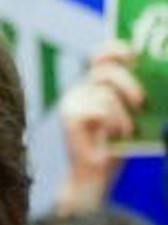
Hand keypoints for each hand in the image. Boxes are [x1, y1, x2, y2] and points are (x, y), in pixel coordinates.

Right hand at [57, 41, 142, 211]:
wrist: (96, 176)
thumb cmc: (117, 145)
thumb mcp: (131, 114)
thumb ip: (135, 93)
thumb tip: (155, 73)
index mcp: (94, 85)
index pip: (100, 54)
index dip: (116, 48)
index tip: (135, 54)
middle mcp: (80, 90)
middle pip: (106, 69)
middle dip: (128, 83)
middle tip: (141, 102)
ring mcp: (72, 102)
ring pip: (106, 92)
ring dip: (123, 114)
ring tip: (126, 131)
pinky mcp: (69, 116)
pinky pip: (100, 108)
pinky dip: (114, 123)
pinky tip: (114, 136)